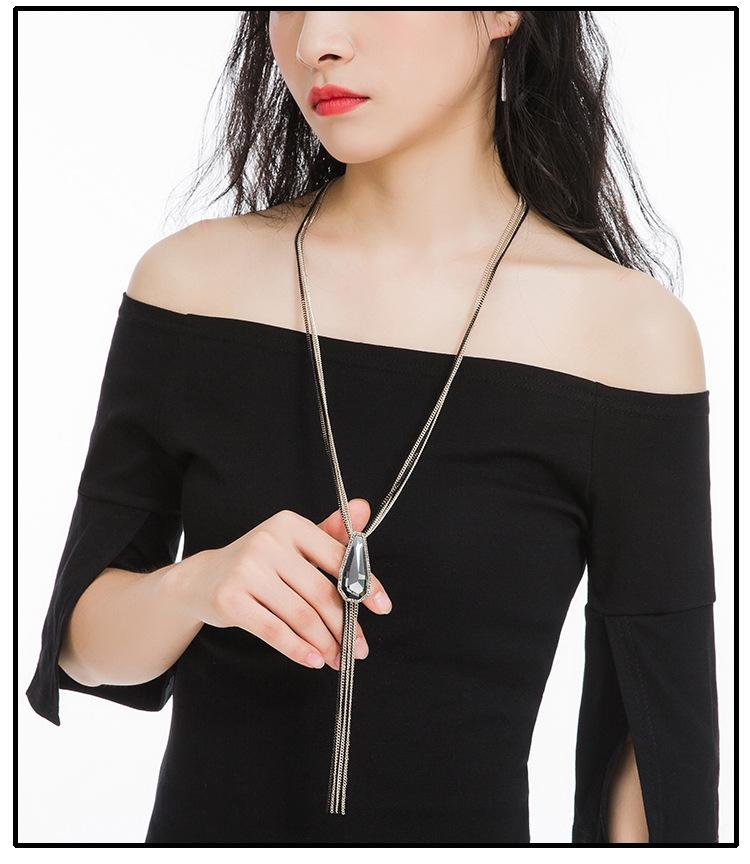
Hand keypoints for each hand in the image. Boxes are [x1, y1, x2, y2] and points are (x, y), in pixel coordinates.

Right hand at [174, 499, 391, 670]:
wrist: (202, 580)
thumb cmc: (259, 563)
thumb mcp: (293, 543)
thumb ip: (330, 533)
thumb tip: (364, 508)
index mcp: (290, 524)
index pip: (338, 557)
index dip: (364, 584)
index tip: (382, 607)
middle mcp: (268, 542)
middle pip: (320, 593)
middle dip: (344, 625)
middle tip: (359, 648)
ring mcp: (247, 570)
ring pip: (300, 615)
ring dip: (325, 643)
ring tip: (338, 658)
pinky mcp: (231, 599)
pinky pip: (274, 631)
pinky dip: (298, 649)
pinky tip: (313, 660)